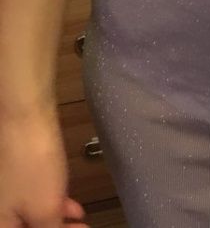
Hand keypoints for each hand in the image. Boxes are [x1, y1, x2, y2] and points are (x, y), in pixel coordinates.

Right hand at [0, 104, 88, 227]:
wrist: (24, 116)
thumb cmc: (32, 167)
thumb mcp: (45, 209)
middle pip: (24, 227)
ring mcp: (4, 191)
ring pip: (28, 215)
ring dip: (54, 219)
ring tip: (78, 220)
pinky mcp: (12, 173)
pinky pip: (29, 199)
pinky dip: (49, 204)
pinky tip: (70, 204)